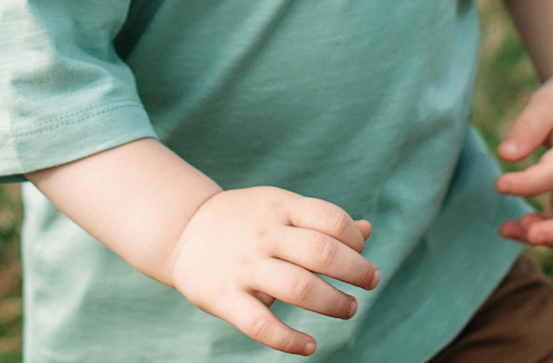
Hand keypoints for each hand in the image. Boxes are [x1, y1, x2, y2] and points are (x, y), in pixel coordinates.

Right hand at [167, 186, 378, 355]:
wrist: (183, 230)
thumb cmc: (244, 221)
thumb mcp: (280, 208)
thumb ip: (321, 220)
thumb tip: (367, 230)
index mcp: (279, 207)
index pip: (330, 220)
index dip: (354, 239)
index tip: (360, 252)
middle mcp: (263, 235)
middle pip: (321, 253)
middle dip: (355, 271)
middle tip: (370, 282)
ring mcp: (243, 267)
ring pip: (299, 288)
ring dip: (333, 303)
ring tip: (348, 308)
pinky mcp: (224, 297)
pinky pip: (261, 324)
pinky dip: (289, 340)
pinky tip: (310, 345)